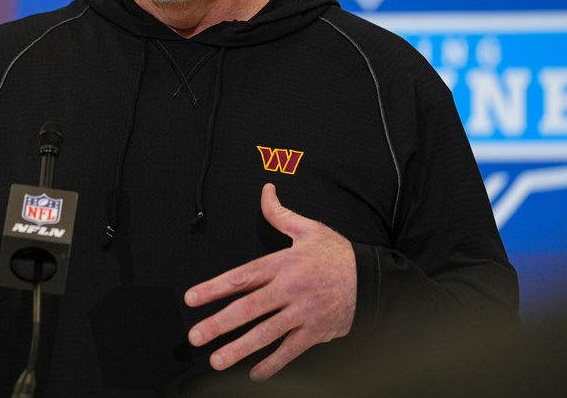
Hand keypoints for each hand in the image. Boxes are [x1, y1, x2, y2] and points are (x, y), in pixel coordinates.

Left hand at [185, 183, 355, 380]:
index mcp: (282, 264)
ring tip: (217, 359)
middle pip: (248, 308)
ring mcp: (302, 313)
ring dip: (239, 349)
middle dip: (219, 323)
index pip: (241, 277)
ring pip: (266, 333)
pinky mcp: (316, 331)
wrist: (373, 279)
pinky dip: (273, 363)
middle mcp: (289, 289)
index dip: (214, 288)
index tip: (193, 298)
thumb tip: (265, 192)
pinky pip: (291, 350)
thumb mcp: (308, 229)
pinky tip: (256, 373)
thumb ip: (279, 214)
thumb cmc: (338, 255)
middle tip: (196, 335)